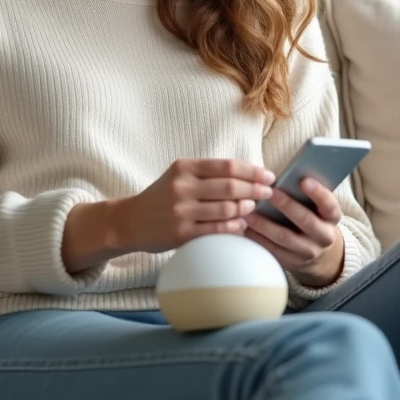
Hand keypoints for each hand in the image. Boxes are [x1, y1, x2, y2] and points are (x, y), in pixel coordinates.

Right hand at [113, 159, 275, 253]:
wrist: (130, 221)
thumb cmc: (162, 196)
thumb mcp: (180, 175)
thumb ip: (209, 173)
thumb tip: (250, 174)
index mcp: (184, 167)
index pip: (228, 166)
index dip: (253, 171)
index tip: (269, 176)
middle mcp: (182, 187)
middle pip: (231, 187)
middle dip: (255, 190)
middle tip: (269, 193)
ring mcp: (181, 211)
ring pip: (226, 209)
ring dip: (246, 209)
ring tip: (253, 208)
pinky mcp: (181, 233)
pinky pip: (217, 230)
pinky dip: (234, 227)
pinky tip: (242, 225)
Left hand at [243, 176, 344, 286]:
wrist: (317, 253)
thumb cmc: (311, 218)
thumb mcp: (317, 207)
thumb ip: (304, 194)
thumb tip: (280, 176)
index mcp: (332, 218)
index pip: (329, 204)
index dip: (318, 193)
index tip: (304, 180)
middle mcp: (323, 236)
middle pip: (306, 221)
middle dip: (286, 205)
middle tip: (269, 192)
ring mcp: (308, 252)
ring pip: (284, 237)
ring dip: (264, 223)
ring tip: (248, 210)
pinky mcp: (291, 262)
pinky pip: (272, 249)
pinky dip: (257, 237)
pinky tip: (245, 226)